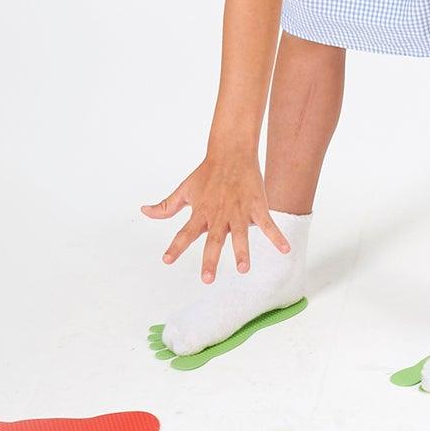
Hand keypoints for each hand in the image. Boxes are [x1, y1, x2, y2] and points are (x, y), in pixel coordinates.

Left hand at [142, 147, 289, 281]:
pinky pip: (267, 224)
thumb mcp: (185, 190)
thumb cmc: (207, 173)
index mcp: (200, 212)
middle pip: (213, 240)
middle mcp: (219, 215)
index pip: (184, 233)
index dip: (175, 247)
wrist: (231, 152)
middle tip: (207, 279)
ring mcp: (239, 211)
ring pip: (240, 235)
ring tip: (243, 268)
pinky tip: (284, 249)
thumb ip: (166, 206)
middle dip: (210, 260)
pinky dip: (277, 237)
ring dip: (241, 252)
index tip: (166, 260)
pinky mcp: (257, 206)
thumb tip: (145, 211)